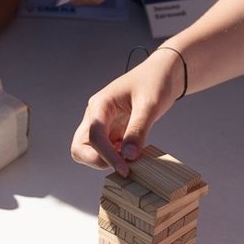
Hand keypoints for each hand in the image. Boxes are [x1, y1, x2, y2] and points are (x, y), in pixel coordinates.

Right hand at [72, 52, 181, 173]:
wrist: (164, 74)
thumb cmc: (155, 82)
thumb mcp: (150, 105)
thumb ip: (138, 130)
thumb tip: (128, 156)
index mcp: (100, 105)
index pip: (94, 136)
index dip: (107, 156)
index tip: (125, 169)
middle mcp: (96, 115)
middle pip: (80, 147)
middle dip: (96, 161)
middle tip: (122, 166)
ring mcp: (103, 124)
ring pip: (88, 151)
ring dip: (105, 161)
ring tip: (130, 160)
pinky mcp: (112, 131)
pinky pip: (105, 151)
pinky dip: (115, 158)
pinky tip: (133, 156)